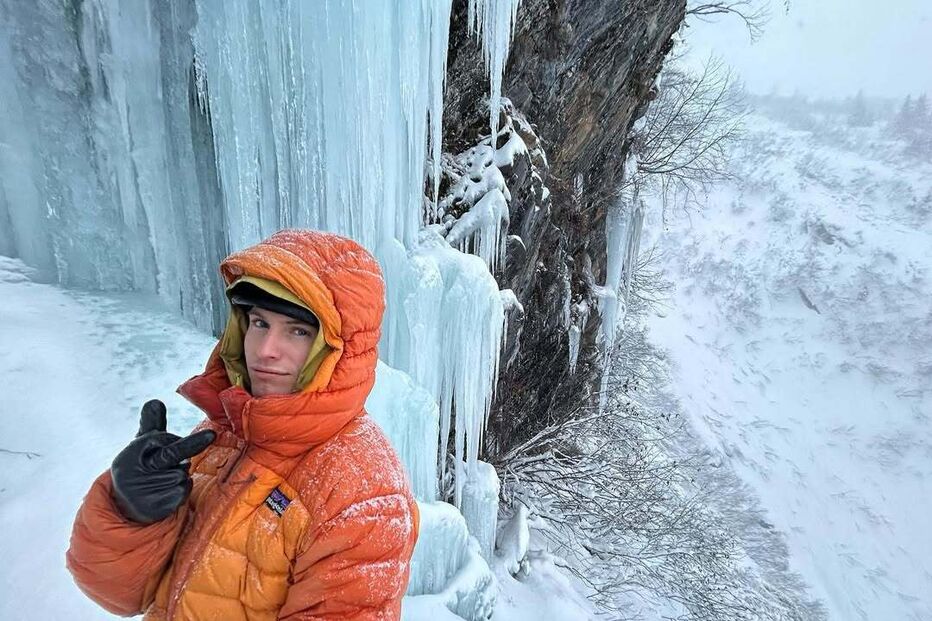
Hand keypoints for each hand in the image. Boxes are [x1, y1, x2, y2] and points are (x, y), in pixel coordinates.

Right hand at [110, 400, 215, 523]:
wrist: (128, 505)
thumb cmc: (142, 467)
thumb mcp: (143, 445)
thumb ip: (152, 424)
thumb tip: (155, 401)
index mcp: (129, 455)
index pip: (162, 440)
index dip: (171, 439)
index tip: (175, 439)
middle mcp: (132, 474)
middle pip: (173, 454)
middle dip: (193, 444)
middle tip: (211, 435)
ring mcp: (143, 492)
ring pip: (181, 474)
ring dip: (181, 475)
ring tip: (164, 480)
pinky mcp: (155, 507)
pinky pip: (183, 491)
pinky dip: (182, 491)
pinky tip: (168, 494)